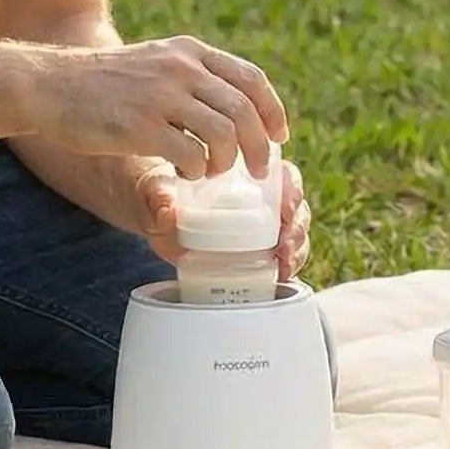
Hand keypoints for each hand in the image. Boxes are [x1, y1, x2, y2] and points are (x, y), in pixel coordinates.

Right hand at [25, 35, 287, 176]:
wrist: (48, 84)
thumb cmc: (105, 83)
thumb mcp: (156, 62)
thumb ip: (193, 77)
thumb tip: (236, 110)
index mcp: (189, 52)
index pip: (251, 79)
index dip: (272, 110)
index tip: (279, 136)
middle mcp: (181, 69)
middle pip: (244, 110)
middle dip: (260, 146)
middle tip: (260, 170)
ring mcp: (160, 96)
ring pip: (224, 133)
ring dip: (227, 161)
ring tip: (212, 172)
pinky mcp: (139, 126)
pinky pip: (191, 154)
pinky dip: (197, 170)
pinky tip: (184, 174)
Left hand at [135, 157, 311, 279]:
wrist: (152, 216)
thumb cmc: (157, 192)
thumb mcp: (154, 189)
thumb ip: (158, 197)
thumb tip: (167, 210)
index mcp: (245, 173)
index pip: (282, 175)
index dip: (292, 190)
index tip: (287, 209)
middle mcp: (260, 197)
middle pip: (294, 207)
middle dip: (297, 226)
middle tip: (285, 245)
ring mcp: (260, 225)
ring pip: (293, 232)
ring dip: (296, 248)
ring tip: (284, 263)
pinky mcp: (254, 250)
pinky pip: (281, 256)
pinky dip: (288, 265)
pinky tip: (283, 275)